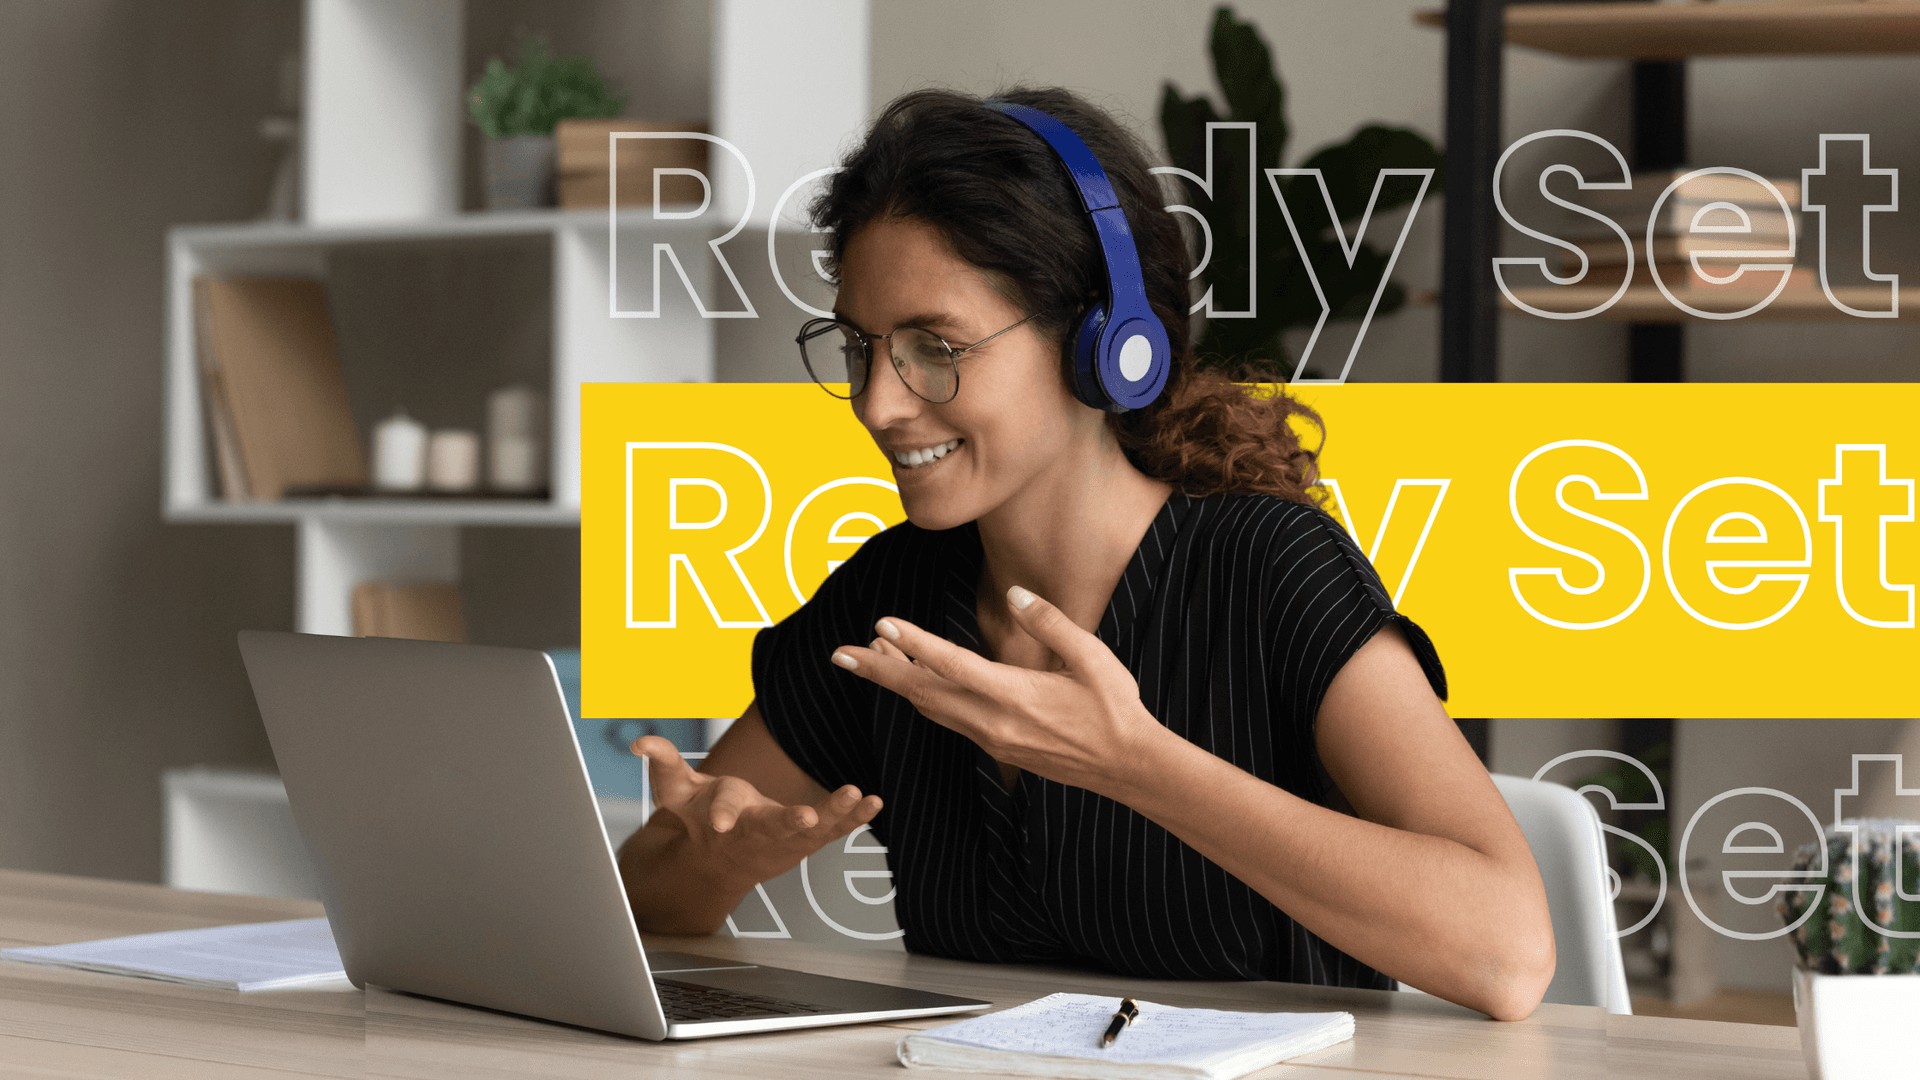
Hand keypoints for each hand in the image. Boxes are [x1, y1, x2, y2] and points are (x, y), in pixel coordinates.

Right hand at [630, 735, 881, 891]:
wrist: (717, 862)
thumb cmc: (699, 820)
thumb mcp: (674, 791)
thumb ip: (662, 761)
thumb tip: (640, 742)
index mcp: (725, 819)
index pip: (723, 813)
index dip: (722, 814)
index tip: (723, 821)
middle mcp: (757, 832)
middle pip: (776, 825)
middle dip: (791, 822)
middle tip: (809, 817)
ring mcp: (786, 838)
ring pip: (814, 829)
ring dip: (837, 814)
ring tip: (859, 797)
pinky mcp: (807, 838)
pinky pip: (834, 830)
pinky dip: (854, 817)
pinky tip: (874, 803)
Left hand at [828, 585, 1164, 795]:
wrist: (1126, 765)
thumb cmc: (1113, 707)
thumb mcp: (1091, 656)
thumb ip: (1049, 623)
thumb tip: (1015, 594)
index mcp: (1015, 695)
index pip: (952, 665)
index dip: (914, 644)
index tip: (881, 625)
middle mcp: (994, 721)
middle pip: (922, 692)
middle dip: (878, 672)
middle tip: (840, 653)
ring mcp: (991, 738)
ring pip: (930, 707)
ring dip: (897, 682)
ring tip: (868, 656)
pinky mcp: (995, 746)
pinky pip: (947, 718)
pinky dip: (923, 696)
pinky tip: (914, 680)